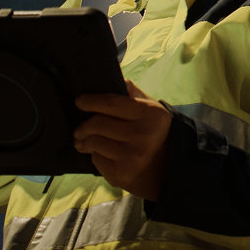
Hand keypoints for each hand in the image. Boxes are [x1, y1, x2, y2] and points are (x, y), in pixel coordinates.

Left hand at [73, 83, 171, 198]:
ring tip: (84, 142)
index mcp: (150, 114)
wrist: (170, 169)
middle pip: (97, 124)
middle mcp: (143, 134)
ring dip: (84, 142)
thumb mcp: (151, 109)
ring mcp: (132, 156)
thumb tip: (112, 75)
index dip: (91, 102)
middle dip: (83, 126)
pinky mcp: (122, 174)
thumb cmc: (155, 133)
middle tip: (79, 129)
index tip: (79, 102)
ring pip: (93, 142)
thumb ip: (132, 93)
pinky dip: (95, 156)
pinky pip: (96, 160)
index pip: (111, 103)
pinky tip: (102, 155)